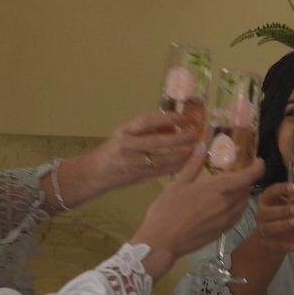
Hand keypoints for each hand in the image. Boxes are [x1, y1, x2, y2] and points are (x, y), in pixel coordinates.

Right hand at [61, 113, 201, 206]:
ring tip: (196, 147)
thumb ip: (145, 128)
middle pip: (157, 142)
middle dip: (179, 139)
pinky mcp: (140, 177)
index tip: (180, 117)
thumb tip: (173, 124)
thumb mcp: (123, 133)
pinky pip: (163, 171)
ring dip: (183, 154)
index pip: (144, 123)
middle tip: (195, 134)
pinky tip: (188, 160)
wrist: (96, 174)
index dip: (163, 119)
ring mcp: (134, 165)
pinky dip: (177, 165)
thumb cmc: (113, 150)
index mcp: (123, 134)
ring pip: (163, 160)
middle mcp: (128, 148)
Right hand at [130, 149, 262, 277]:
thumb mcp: (178, 183)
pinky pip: (237, 216)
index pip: (248, 177)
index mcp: (218, 189)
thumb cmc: (167, 210)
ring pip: (243, 203)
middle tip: (236, 173)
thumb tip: (202, 146)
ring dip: (241, 194)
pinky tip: (225, 205)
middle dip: (245, 179)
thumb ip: (193, 165)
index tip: (257, 162)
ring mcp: (226, 220)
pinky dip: (236, 207)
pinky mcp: (222, 231)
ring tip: (230, 189)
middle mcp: (227, 204)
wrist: (162, 241)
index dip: (257, 168)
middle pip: (246, 189)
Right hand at [247, 183, 293, 253]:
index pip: (270, 192)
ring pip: (269, 228)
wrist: (273, 237)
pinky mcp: (267, 243)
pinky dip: (287, 246)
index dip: (280, 189)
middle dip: (282, 210)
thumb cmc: (282, 216)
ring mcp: (262, 229)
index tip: (293, 187)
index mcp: (266, 200)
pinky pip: (276, 245)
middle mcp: (261, 214)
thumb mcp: (287, 206)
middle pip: (267, 212)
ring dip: (283, 225)